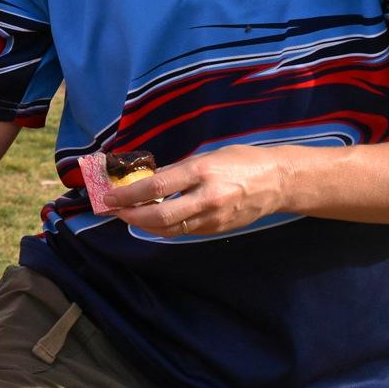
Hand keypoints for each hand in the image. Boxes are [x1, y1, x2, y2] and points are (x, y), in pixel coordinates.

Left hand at [109, 145, 289, 238]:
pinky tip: (153, 221)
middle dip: (131, 216)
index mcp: (201, 172)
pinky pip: (185, 232)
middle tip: (114, 211)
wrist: (278, 182)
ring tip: (128, 216)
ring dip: (144, 225)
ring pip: (170, 229)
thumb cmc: (241, 161)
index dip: (128, 195)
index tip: (110, 196)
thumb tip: (149, 178)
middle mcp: (206, 198)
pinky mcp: (217, 230)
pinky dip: (165, 228)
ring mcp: (213, 217)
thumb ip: (179, 169)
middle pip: (160, 216)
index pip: (156, 188)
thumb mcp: (207, 156)